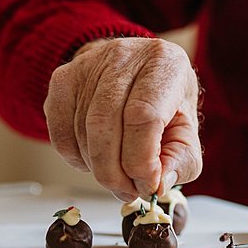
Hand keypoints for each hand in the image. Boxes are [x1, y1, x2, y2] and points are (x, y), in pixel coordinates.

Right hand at [43, 37, 201, 200]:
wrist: (137, 71)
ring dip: (97, 167)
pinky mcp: (62, 79)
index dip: (142, 160)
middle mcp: (124, 56)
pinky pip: (60, 132)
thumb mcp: (187, 129)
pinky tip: (95, 158)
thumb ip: (181, 160)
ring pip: (82, 131)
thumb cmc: (165, 102)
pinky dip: (75, 158)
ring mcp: (88, 65)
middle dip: (115, 172)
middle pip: (106, 124)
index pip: (143, 115)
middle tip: (128, 191)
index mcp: (164, 63)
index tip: (147, 185)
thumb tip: (158, 185)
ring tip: (117, 176)